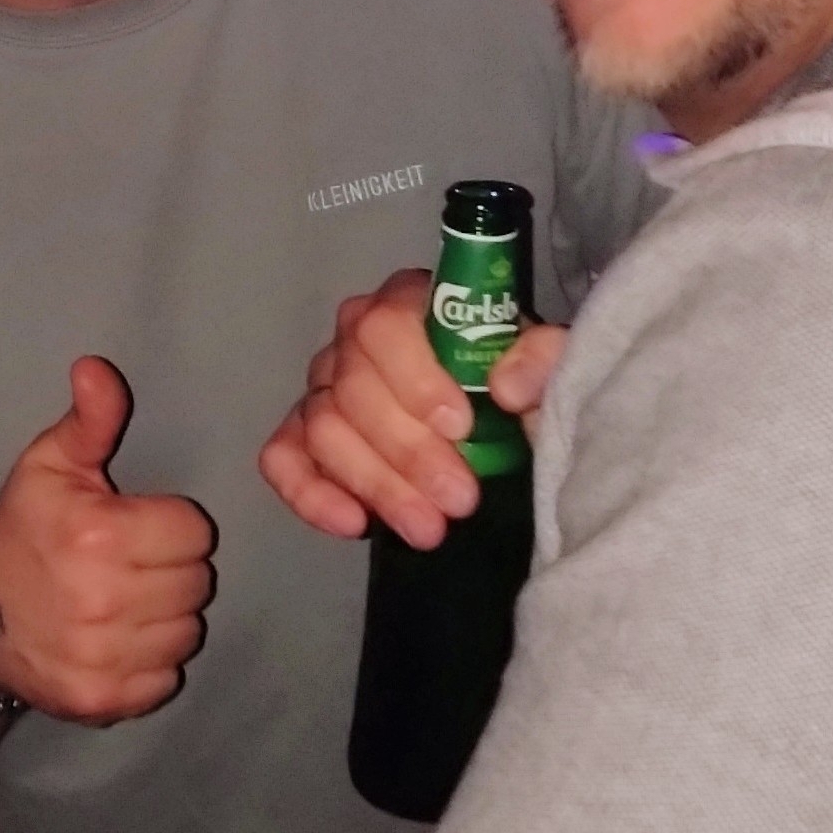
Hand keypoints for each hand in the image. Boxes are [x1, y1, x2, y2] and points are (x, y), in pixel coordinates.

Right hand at [0, 358, 216, 723]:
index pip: (194, 530)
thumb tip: (97, 368)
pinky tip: (118, 641)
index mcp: (99, 533)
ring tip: (124, 602)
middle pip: (196, 581)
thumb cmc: (20, 528)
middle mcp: (104, 598)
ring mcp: (102, 655)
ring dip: (165, 617)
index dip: (168, 525)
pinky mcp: (101, 699)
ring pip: (187, 631)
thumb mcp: (47, 464)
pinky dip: (150, 664)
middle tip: (129, 565)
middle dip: (170, 569)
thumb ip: (89, 419)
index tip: (135, 528)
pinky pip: (166, 679)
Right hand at [260, 276, 566, 549]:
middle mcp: (354, 338)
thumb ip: (543, 359)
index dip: (415, 379)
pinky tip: (355, 525)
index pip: (385, 327)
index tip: (462, 428)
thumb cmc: (519, 387)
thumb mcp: (550, 366)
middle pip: (353, 388)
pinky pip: (283, 457)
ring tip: (430, 528)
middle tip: (461, 500)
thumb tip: (506, 385)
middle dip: (407, 452)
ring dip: (376, 484)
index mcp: (409, 304)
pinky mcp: (304, 436)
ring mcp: (324, 387)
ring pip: (322, 429)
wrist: (503, 430)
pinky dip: (310, 493)